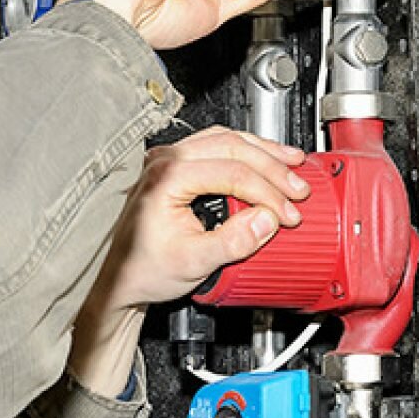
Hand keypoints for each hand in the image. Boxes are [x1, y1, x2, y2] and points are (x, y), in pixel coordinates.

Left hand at [68, 128, 309, 393]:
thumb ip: (234, 241)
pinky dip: (246, 153)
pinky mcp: (174, 166)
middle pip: (231, 146)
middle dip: (272, 167)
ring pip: (225, 139)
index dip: (266, 192)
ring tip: (293, 163)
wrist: (120, 278)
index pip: (231, 172)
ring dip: (262, 151)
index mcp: (166, 177)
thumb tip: (268, 220)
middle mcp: (164, 161)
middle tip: (299, 188)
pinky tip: (265, 161)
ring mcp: (167, 160)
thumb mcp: (194, 262)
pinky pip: (216, 146)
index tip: (287, 213)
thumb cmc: (142, 269)